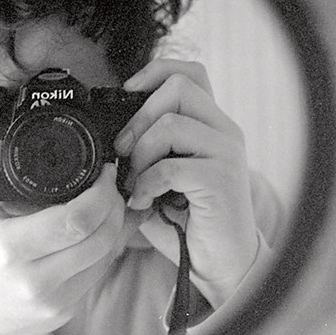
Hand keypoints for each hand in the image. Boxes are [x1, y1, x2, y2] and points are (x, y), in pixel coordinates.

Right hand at [0, 139, 131, 334]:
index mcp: (10, 249)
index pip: (75, 220)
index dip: (100, 193)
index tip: (102, 172)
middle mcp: (35, 280)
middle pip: (102, 238)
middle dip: (114, 205)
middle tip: (109, 185)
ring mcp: (54, 301)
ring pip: (107, 256)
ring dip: (115, 226)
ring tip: (107, 204)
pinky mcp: (65, 312)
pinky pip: (99, 274)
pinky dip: (105, 248)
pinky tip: (97, 230)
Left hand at [115, 59, 258, 308]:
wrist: (219, 262)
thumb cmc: (187, 219)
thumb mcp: (163, 175)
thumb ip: (146, 149)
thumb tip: (108, 137)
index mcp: (211, 124)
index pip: (190, 73)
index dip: (155, 72)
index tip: (127, 93)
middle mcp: (225, 131)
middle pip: (178, 89)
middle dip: (138, 118)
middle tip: (123, 152)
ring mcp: (227, 153)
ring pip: (170, 124)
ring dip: (140, 155)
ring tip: (135, 182)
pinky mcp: (222, 179)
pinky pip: (171, 166)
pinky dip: (147, 184)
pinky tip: (144, 202)